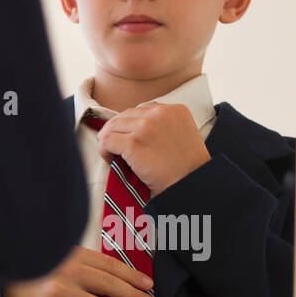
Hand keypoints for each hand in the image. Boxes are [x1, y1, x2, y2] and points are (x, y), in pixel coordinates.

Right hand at [1, 245, 154, 296]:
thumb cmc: (33, 276)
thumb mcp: (55, 261)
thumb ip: (81, 263)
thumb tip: (116, 274)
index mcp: (70, 255)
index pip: (108, 264)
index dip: (130, 274)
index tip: (147, 284)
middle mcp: (65, 272)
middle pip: (108, 285)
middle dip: (133, 296)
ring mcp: (57, 294)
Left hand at [95, 101, 209, 197]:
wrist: (191, 187)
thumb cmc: (187, 169)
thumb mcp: (182, 136)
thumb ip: (164, 126)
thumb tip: (135, 127)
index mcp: (175, 110)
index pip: (143, 110)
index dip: (132, 125)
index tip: (129, 137)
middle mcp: (160, 113)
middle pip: (126, 115)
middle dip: (118, 130)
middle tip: (114, 145)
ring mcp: (145, 126)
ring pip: (113, 126)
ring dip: (109, 140)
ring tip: (112, 154)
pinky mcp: (133, 142)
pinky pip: (106, 141)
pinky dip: (104, 150)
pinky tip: (111, 160)